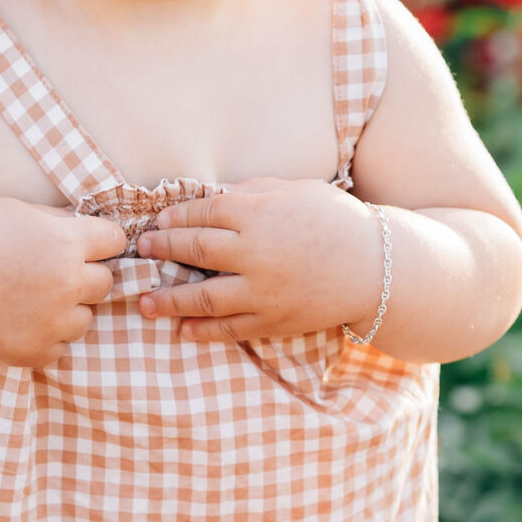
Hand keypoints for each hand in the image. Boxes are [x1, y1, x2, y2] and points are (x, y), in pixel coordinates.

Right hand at [0, 197, 125, 367]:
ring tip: (33, 302)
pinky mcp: (37, 349)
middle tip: (54, 276)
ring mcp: (54, 321)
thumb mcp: (17, 211)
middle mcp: (67, 282)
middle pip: (106, 283)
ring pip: (86, 319)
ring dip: (67, 311)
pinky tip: (21, 322)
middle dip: (85, 277)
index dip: (101, 242)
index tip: (86, 246)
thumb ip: (58, 221)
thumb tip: (85, 228)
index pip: (115, 241)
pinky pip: (60, 347)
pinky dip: (45, 338)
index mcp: (66, 242)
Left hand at [135, 179, 381, 343]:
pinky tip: (183, 329)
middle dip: (164, 250)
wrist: (377, 269)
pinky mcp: (273, 321)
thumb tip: (214, 195)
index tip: (159, 222)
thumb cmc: (337, 222)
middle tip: (143, 250)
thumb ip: (254, 192)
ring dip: (169, 299)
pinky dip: (203, 330)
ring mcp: (263, 291)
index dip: (177, 217)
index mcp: (261, 214)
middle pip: (195, 250)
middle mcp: (256, 253)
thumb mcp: (297, 191)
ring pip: (203, 296)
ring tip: (145, 302)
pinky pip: (230, 328)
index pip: (205, 213)